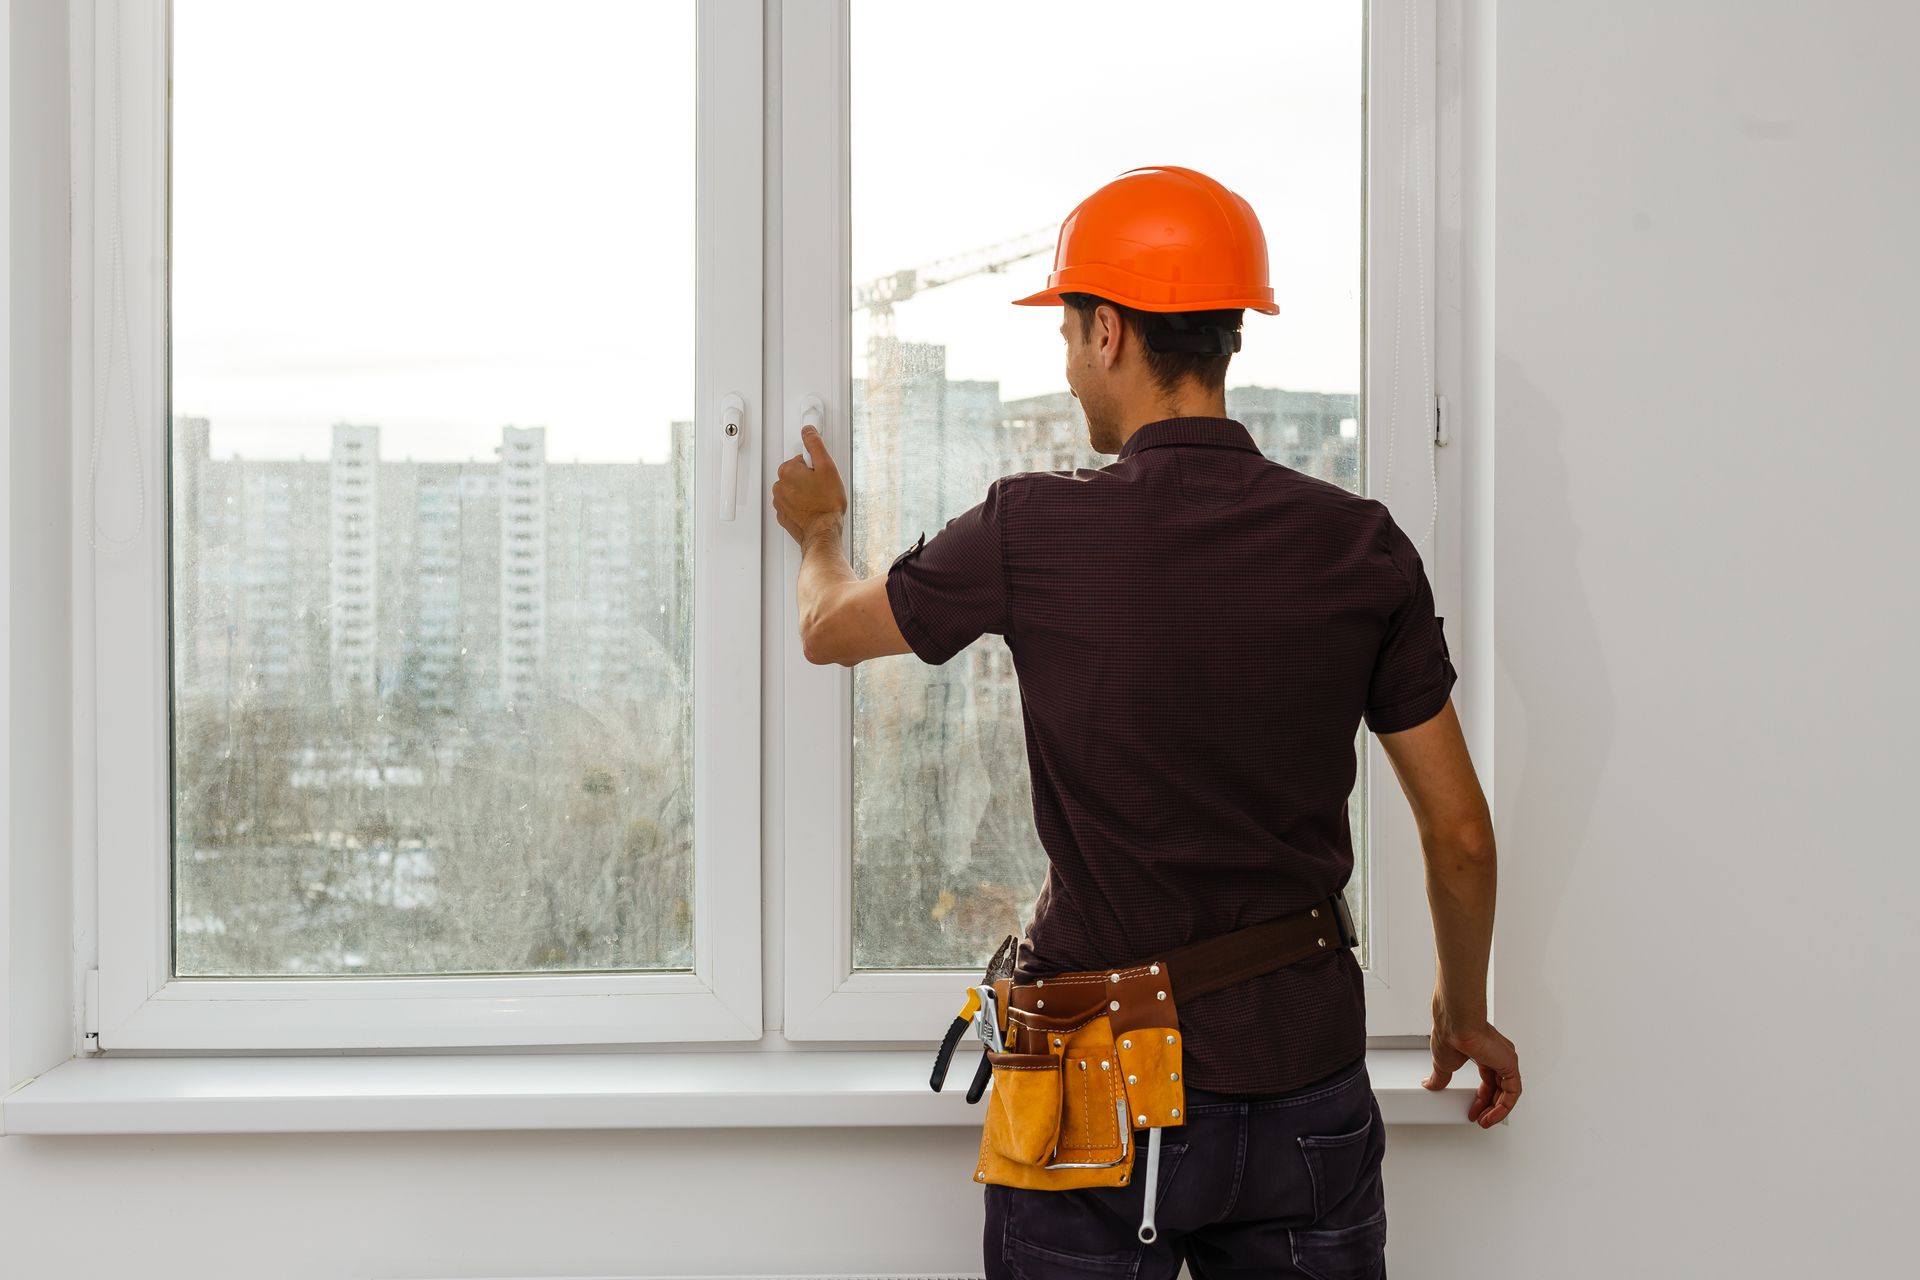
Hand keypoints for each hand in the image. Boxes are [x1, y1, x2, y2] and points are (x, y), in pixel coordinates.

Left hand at [771, 424, 846, 545]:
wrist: (823, 532)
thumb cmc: (826, 504)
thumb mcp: (827, 467)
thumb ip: (815, 445)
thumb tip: (808, 431)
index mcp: (788, 470)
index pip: (801, 459)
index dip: (815, 467)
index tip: (821, 475)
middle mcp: (780, 485)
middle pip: (796, 474)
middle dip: (809, 479)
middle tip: (823, 488)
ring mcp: (780, 502)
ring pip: (794, 490)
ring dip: (805, 492)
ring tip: (819, 500)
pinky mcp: (783, 516)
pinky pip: (792, 505)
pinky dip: (801, 506)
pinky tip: (813, 509)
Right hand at [1421, 1003, 1520, 1128]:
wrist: (1456, 1023)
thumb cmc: (1451, 1032)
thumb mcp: (1443, 1063)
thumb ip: (1441, 1077)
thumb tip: (1431, 1084)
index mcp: (1483, 1053)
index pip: (1488, 1081)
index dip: (1481, 1098)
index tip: (1474, 1111)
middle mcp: (1497, 1055)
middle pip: (1499, 1088)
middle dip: (1489, 1107)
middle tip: (1481, 1119)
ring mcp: (1504, 1059)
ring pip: (1508, 1091)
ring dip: (1497, 1110)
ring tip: (1486, 1121)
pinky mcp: (1509, 1064)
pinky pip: (1513, 1091)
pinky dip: (1504, 1106)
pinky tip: (1493, 1114)